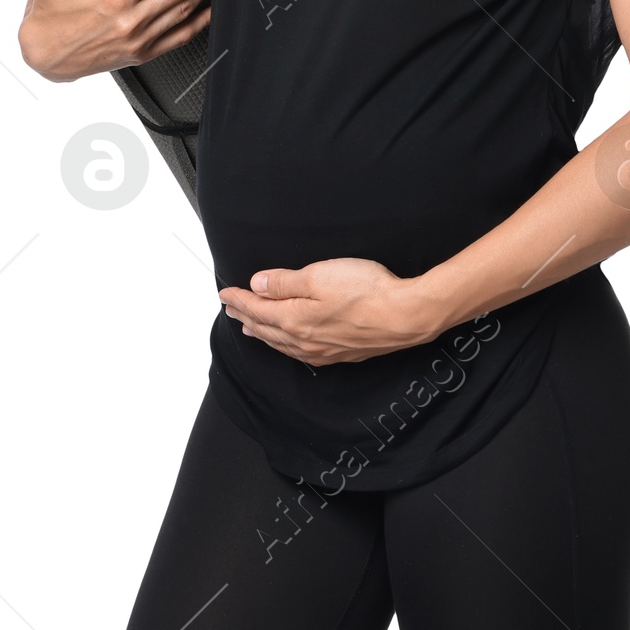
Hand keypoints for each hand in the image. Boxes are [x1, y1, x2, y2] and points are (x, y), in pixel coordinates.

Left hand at [218, 258, 442, 366]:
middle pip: (265, 328)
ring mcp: (322, 350)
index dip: (239, 299)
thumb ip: (285, 282)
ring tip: (250, 328)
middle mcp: (304, 340)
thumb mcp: (319, 275)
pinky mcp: (339, 354)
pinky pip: (299, 353)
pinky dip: (284, 346)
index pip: (257, 308)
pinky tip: (288, 344)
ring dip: (262, 334)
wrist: (404, 316)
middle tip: (231, 310)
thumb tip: (256, 285)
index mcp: (295, 318)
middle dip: (245, 317)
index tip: (225, 293)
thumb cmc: (366, 292)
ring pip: (281, 343)